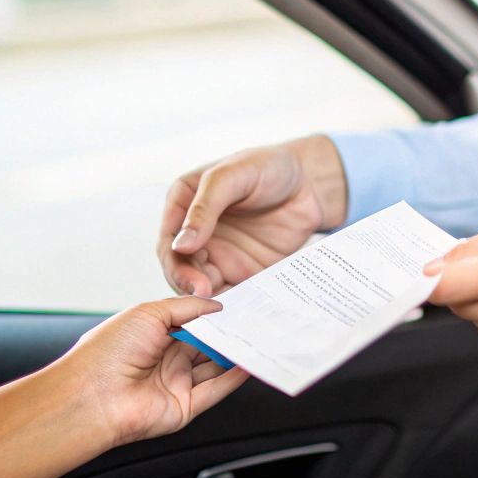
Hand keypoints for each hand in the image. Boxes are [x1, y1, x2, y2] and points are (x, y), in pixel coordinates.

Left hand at [58, 297, 249, 447]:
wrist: (91, 396)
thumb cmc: (108, 352)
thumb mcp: (149, 313)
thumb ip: (187, 307)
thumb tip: (216, 305)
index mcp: (154, 335)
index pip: (193, 323)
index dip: (214, 315)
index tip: (238, 304)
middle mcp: (166, 359)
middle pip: (206, 344)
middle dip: (228, 332)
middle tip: (253, 319)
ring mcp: (176, 383)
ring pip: (214, 367)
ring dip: (234, 354)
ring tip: (257, 337)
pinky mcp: (185, 406)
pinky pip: (215, 390)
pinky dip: (234, 378)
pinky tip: (248, 363)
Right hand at [158, 135, 348, 296]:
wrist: (309, 180)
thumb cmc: (267, 165)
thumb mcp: (232, 176)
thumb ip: (205, 207)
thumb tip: (180, 245)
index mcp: (183, 205)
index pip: (168, 242)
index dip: (175, 265)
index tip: (193, 280)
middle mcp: (197, 233)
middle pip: (182, 271)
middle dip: (191, 287)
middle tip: (208, 298)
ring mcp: (219, 253)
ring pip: (203, 286)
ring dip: (210, 301)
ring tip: (225, 311)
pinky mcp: (243, 269)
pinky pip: (233, 291)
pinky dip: (235, 302)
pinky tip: (245, 309)